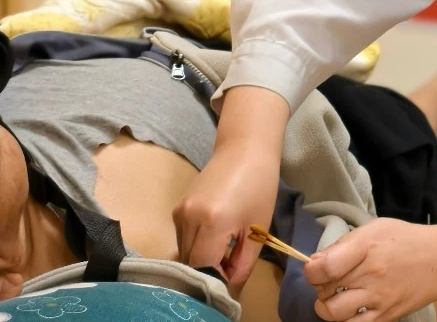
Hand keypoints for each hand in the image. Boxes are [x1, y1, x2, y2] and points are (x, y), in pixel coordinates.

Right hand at [174, 86, 288, 284]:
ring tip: (226, 249)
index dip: (217, 278)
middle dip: (209, 271)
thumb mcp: (257, 228)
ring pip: (184, 252)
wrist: (244, 150)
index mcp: (212, 222)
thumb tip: (230, 286)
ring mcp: (179, 212)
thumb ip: (242, 262)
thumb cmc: (259, 187)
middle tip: (231, 265)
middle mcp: (188, 218)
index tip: (233, 276)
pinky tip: (216, 237)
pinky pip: (182, 238)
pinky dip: (196, 246)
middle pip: (190, 262)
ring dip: (202, 259)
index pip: (204, 267)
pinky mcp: (176, 209)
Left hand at [306, 218, 436, 321]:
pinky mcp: (386, 316)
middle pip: (324, 290)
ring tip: (337, 297)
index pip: (323, 267)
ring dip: (328, 306)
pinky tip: (351, 308)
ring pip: (334, 313)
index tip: (316, 267)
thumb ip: (344, 245)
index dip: (311, 270)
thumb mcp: (374, 229)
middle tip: (330, 280)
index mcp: (365, 248)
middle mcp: (370, 275)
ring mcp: (378, 299)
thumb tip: (316, 261)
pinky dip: (346, 320)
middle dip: (320, 286)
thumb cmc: (406, 240)